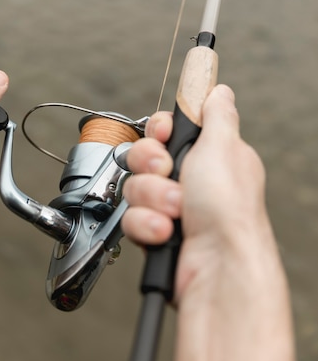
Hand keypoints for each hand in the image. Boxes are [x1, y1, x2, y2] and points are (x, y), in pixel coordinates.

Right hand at [122, 84, 267, 288]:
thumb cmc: (227, 210)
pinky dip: (147, 223)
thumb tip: (219, 92)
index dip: (158, 130)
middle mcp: (191, 180)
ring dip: (152, 197)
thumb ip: (217, 114)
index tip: (162, 135)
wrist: (217, 268)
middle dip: (151, 164)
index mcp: (209, 156)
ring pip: (135, 186)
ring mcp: (172, 207)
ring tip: (175, 210)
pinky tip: (166, 231)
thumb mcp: (223, 147)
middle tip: (167, 171)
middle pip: (145, 155)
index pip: (169, 130)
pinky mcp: (157, 231)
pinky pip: (131, 216)